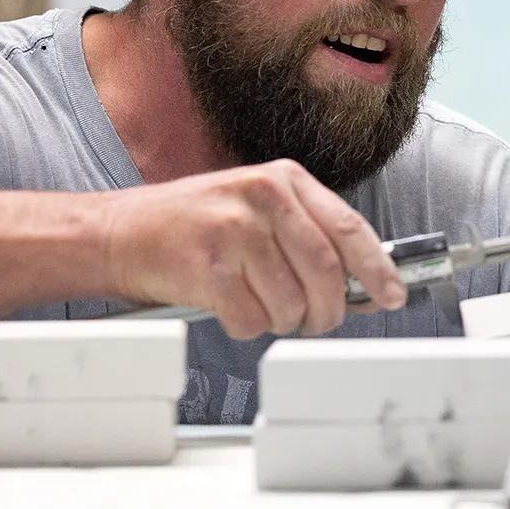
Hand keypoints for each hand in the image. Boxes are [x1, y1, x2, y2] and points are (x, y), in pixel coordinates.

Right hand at [96, 160, 405, 339]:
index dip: (379, 268)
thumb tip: (363, 281)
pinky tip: (232, 311)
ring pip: (292, 302)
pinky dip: (249, 328)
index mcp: (284, 180)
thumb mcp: (255, 209)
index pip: (350, 228)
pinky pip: (252, 319)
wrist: (115, 233)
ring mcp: (234, 230)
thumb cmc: (190, 227)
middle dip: (328, 310)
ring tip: (264, 310)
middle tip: (316, 322)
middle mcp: (263, 198)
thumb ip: (306, 234)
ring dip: (284, 322)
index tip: (394, 294)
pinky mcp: (208, 266)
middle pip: (326, 272)